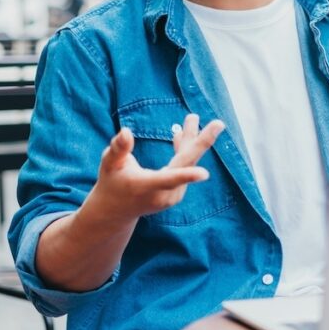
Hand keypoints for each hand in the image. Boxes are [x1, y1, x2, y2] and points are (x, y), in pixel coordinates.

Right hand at [86, 113, 225, 224]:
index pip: (168, 180)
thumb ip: (118, 149)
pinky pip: (184, 168)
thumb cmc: (111, 184)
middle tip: (219, 123)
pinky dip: (183, 150)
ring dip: (190, 140)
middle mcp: (164, 193)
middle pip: (186, 164)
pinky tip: (180, 134)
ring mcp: (172, 196)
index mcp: (147, 187)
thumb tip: (126, 132)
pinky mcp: (176, 193)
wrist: (115, 212)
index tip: (205, 174)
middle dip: (202, 142)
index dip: (186, 176)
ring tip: (192, 118)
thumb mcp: (109, 164)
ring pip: (186, 163)